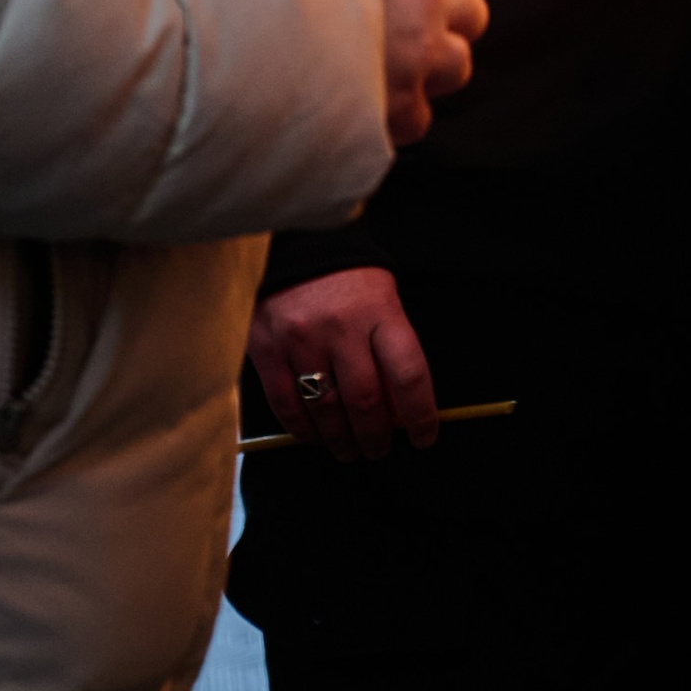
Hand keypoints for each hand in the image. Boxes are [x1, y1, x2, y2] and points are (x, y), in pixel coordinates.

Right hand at [248, 266, 434, 458]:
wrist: (296, 240)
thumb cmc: (350, 278)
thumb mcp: (383, 301)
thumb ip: (391, 351)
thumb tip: (400, 412)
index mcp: (380, 311)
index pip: (409, 375)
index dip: (420, 416)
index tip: (424, 436)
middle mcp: (341, 327)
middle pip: (366, 401)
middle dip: (376, 437)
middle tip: (379, 450)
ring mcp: (300, 339)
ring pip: (326, 409)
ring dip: (340, 440)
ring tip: (349, 450)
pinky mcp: (266, 347)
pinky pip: (286, 403)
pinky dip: (302, 429)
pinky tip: (314, 436)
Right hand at [324, 0, 484, 146]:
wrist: (229, 40)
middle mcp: (422, 4)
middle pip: (470, 13)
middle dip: (444, 24)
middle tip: (406, 36)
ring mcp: (417, 61)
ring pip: (455, 68)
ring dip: (425, 72)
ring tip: (380, 76)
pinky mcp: (400, 112)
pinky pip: (417, 119)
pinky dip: (394, 117)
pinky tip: (358, 111)